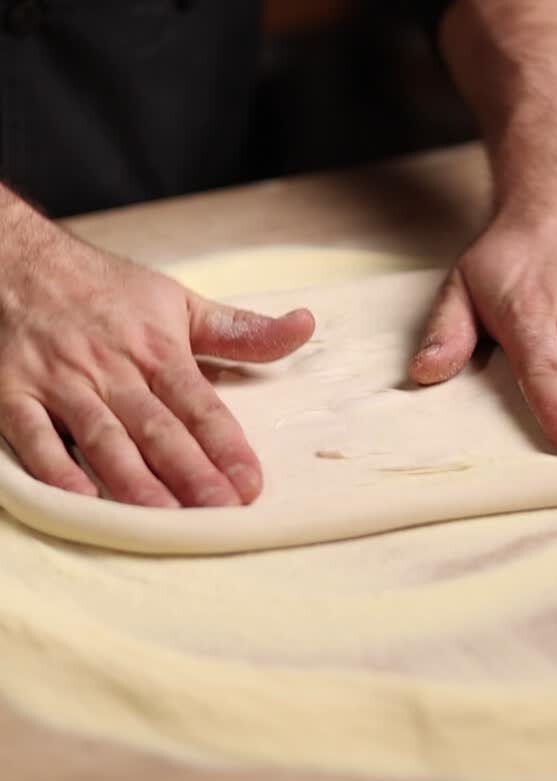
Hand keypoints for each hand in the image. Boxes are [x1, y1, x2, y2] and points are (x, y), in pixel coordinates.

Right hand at [0, 212, 313, 505]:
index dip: (226, 444)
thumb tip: (304, 326)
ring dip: (133, 480)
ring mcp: (62, 382)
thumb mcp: (179, 302)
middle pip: (157, 427)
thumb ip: (239, 330)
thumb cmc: (107, 289)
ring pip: (103, 438)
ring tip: (163, 519)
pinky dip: (56, 471)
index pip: (199, 403)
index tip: (251, 483)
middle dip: (191, 472)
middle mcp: (112, 368)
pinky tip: (81, 502)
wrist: (23, 262)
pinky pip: (35, 438)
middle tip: (220, 512)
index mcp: (156, 348)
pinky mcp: (16, 393)